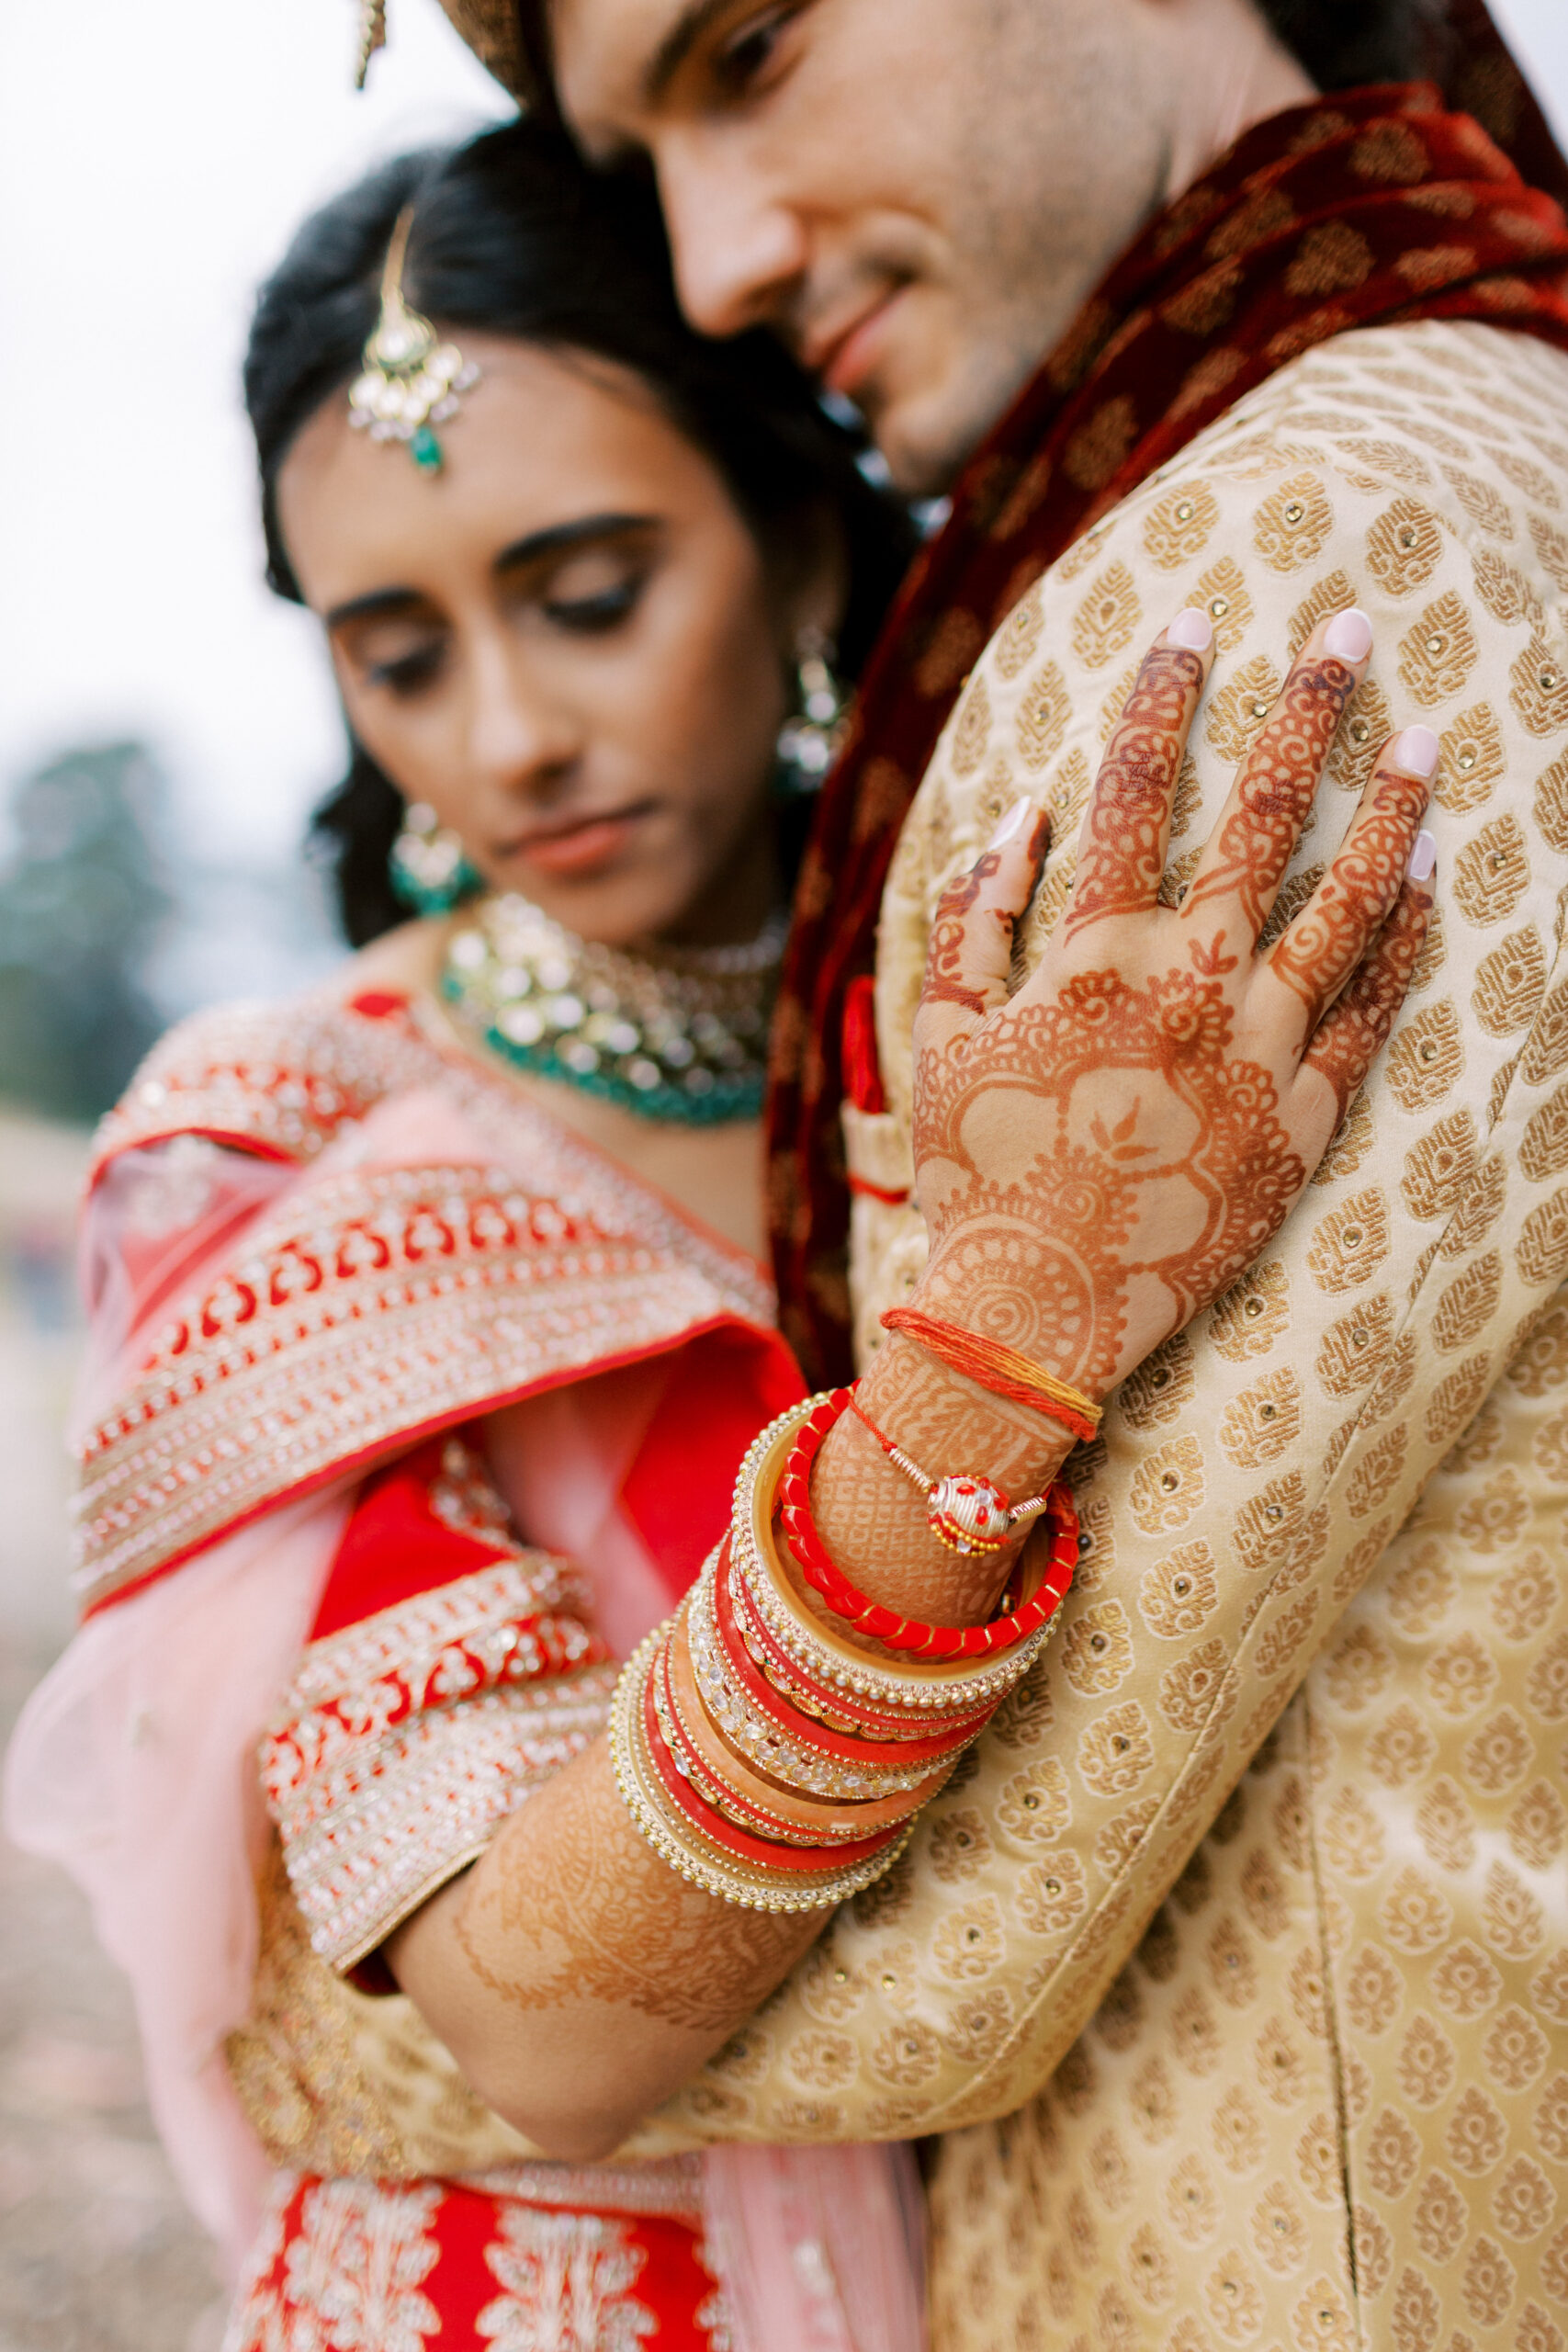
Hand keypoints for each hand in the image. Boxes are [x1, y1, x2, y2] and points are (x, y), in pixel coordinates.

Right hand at [910, 604, 1435, 1403]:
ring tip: (1429, 741)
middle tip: (1355, 630)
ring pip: (1350, 904)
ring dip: (1393, 812)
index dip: (1169, 691)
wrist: (1036, 1311)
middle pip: (1265, 815)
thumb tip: (1026, 813)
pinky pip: (1372, 1012)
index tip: (1200, 620)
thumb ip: (977, 915)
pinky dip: (1407, 941)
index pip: (1139, 784)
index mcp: (1096, 952)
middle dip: (1311, 709)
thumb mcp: (941, 1033)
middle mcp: (1192, 983)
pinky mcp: (1303, 1117)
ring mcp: (1261, 1050)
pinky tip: (1432, 881)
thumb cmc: (974, 1170)